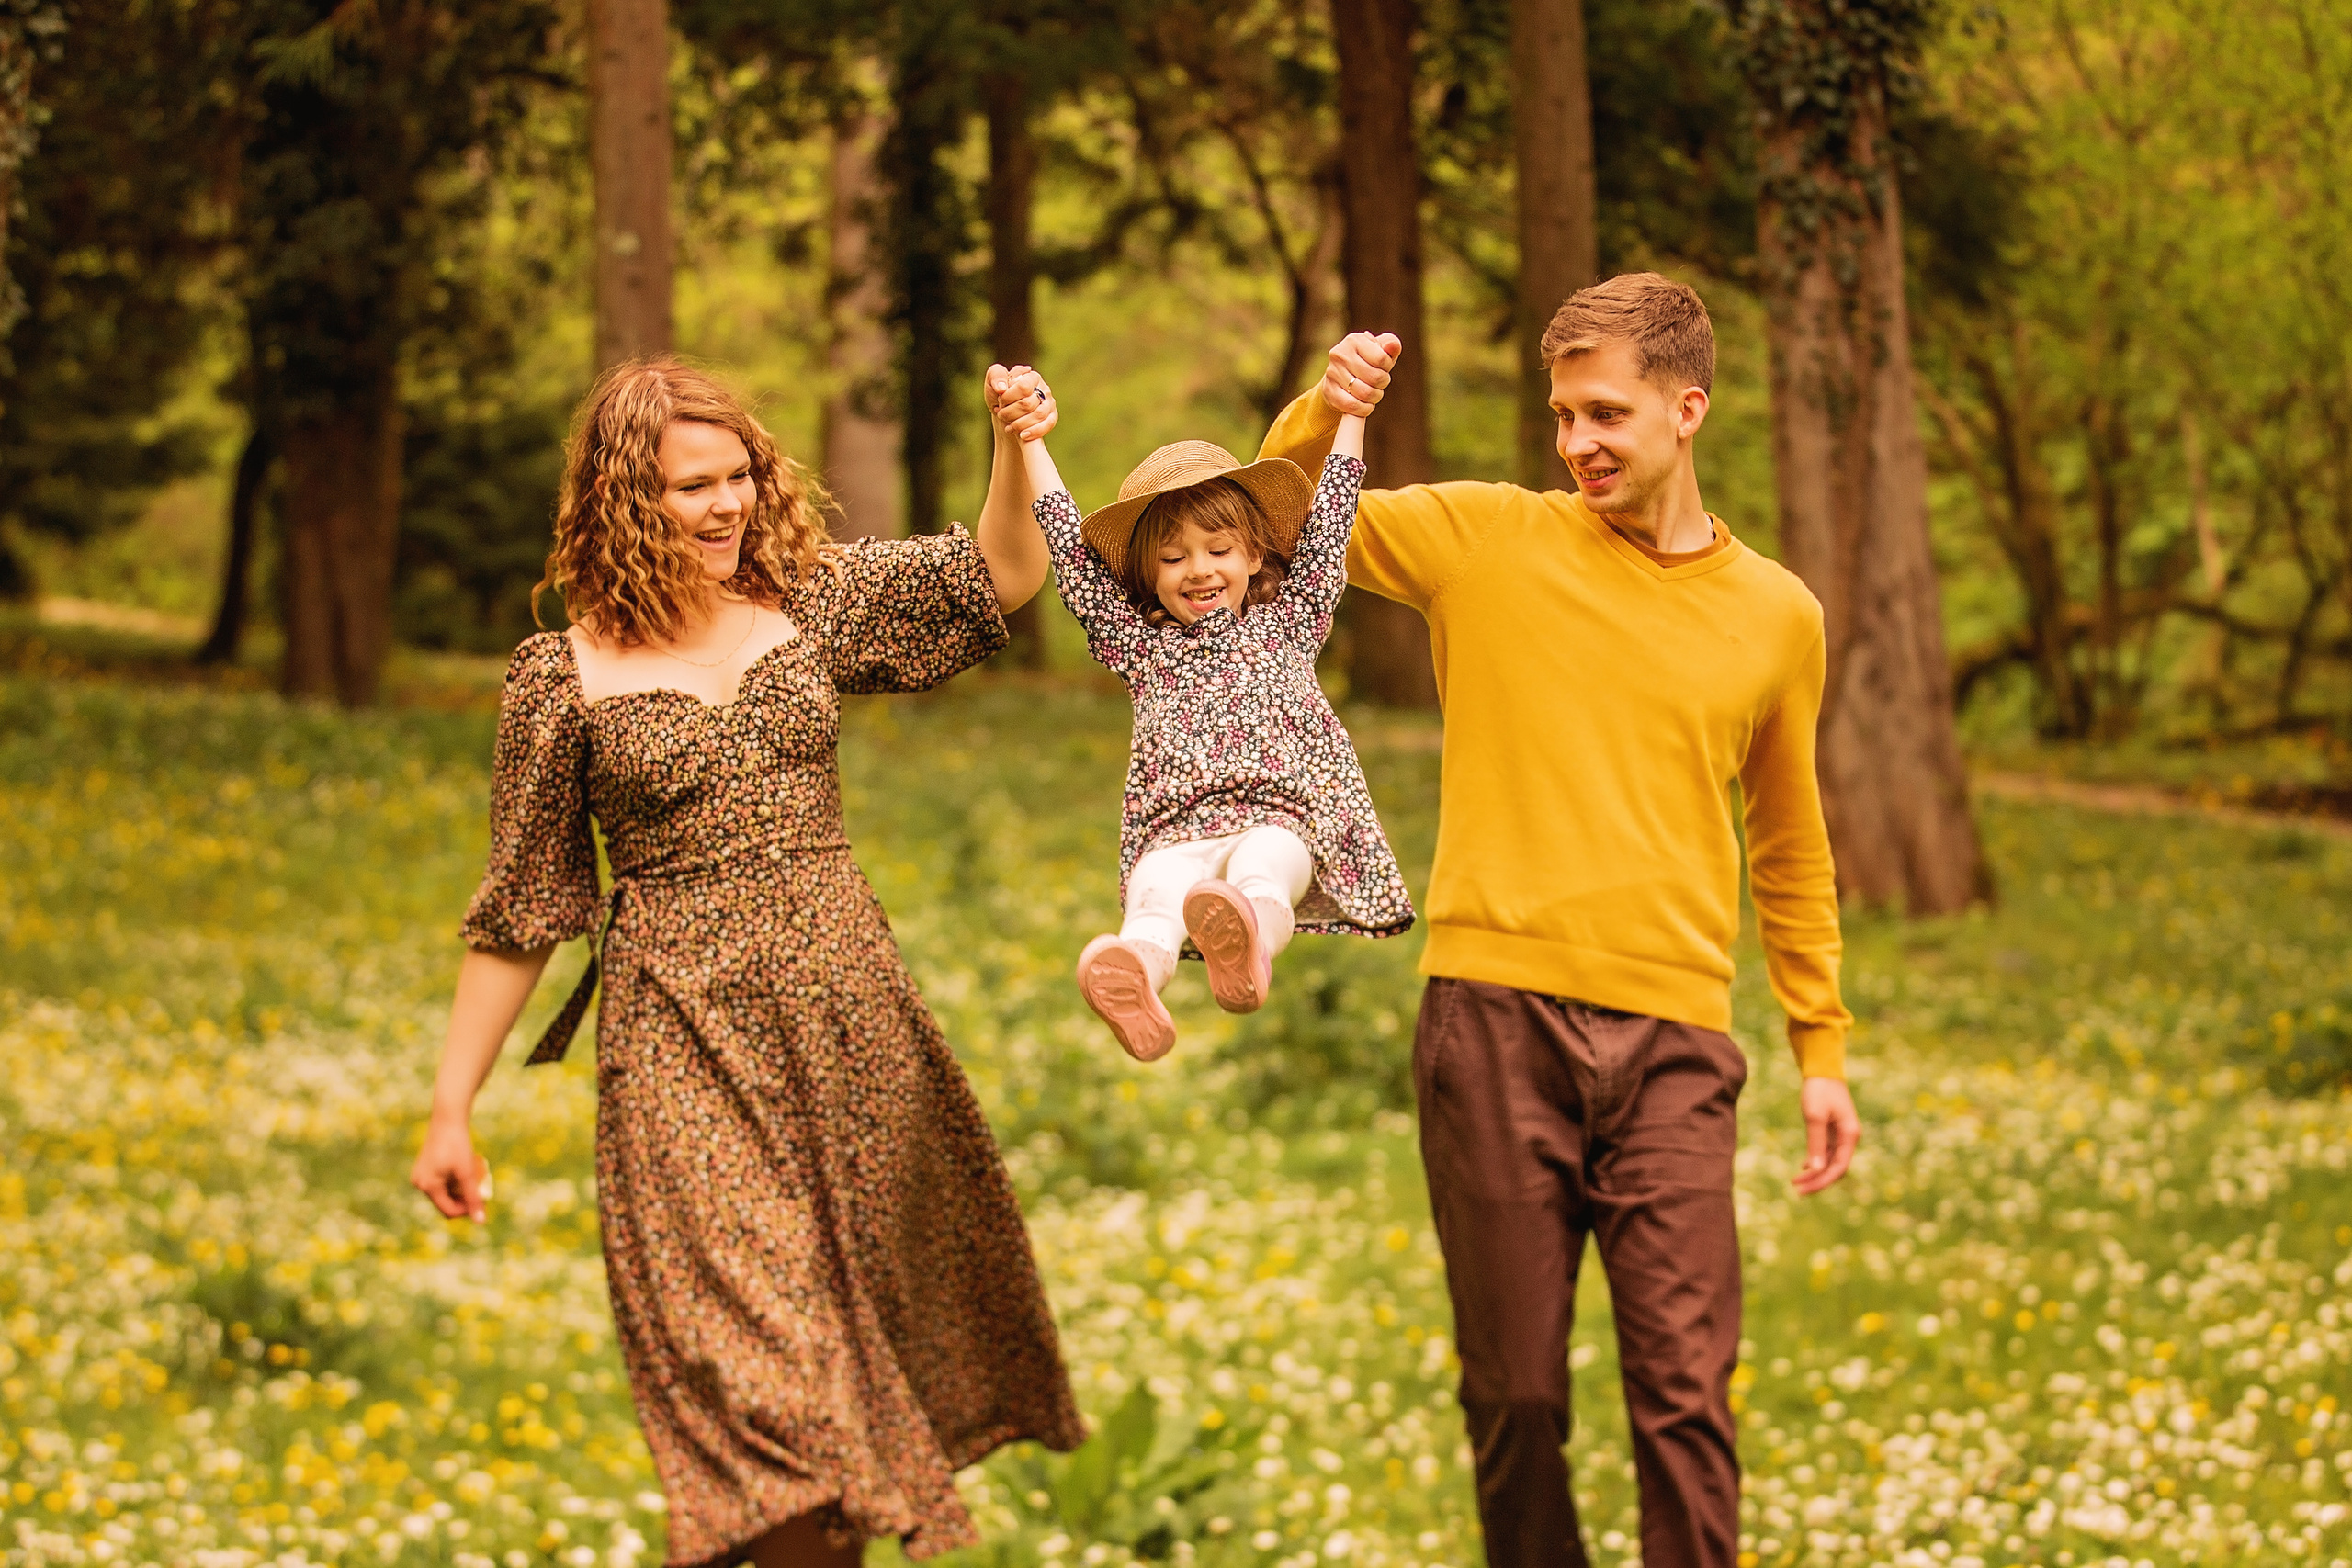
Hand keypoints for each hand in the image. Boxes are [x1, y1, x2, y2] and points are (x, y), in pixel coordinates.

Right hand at [411, 1118, 490, 1221]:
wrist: (447, 1120)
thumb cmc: (458, 1145)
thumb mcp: (468, 1173)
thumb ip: (473, 1198)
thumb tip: (481, 1222)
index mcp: (428, 1187)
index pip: (449, 1211)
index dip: (467, 1210)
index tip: (482, 1200)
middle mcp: (419, 1184)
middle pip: (445, 1203)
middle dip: (463, 1199)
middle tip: (479, 1188)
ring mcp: (419, 1176)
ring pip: (443, 1194)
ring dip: (459, 1190)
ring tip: (472, 1177)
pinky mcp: (423, 1169)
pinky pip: (440, 1184)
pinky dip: (453, 1181)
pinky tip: (463, 1170)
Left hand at [986, 362, 1056, 442]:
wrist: (1004, 414)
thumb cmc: (998, 395)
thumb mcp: (992, 381)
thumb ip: (996, 376)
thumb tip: (1002, 388)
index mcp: (1031, 377)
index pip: (1023, 387)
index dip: (1009, 397)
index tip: (1000, 402)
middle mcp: (1043, 388)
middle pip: (1029, 403)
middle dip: (1011, 413)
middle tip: (1001, 415)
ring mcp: (1049, 403)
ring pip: (1039, 415)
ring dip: (1020, 423)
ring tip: (1008, 427)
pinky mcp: (1052, 417)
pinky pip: (1048, 425)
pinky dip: (1034, 431)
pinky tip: (1022, 435)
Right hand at [1320, 332, 1402, 416]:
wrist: (1339, 376)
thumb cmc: (1366, 361)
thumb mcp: (1379, 349)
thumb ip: (1391, 345)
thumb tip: (1394, 346)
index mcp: (1354, 341)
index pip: (1381, 358)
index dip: (1387, 367)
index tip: (1383, 368)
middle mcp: (1340, 354)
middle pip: (1375, 377)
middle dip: (1383, 383)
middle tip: (1380, 383)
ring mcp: (1332, 373)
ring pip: (1365, 393)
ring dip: (1375, 397)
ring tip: (1373, 394)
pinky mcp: (1328, 391)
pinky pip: (1353, 406)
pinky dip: (1364, 409)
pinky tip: (1365, 405)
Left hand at [1794, 1077, 1859, 1195]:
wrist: (1822, 1069)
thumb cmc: (1819, 1091)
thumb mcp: (1814, 1117)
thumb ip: (1816, 1144)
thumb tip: (1815, 1170)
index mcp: (1850, 1135)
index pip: (1839, 1168)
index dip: (1822, 1182)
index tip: (1803, 1190)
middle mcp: (1849, 1137)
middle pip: (1836, 1168)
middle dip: (1818, 1181)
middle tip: (1797, 1190)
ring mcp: (1841, 1134)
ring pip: (1831, 1161)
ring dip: (1816, 1173)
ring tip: (1796, 1182)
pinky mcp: (1833, 1129)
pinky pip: (1827, 1152)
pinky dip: (1816, 1161)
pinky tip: (1804, 1167)